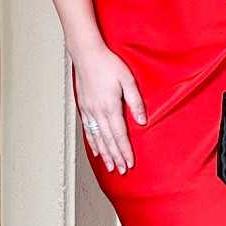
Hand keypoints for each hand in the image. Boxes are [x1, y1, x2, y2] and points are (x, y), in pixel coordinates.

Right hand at [72, 41, 145, 172]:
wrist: (87, 54)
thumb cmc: (108, 64)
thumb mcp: (128, 80)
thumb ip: (135, 102)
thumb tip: (142, 121)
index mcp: (110, 107)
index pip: (120, 135)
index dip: (125, 151)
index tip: (130, 163)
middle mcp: (98, 112)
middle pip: (108, 141)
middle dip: (115, 157)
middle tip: (121, 171)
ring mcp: (89, 111)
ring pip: (97, 138)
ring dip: (104, 154)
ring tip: (109, 166)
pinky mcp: (83, 107)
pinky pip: (88, 130)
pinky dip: (93, 143)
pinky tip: (96, 150)